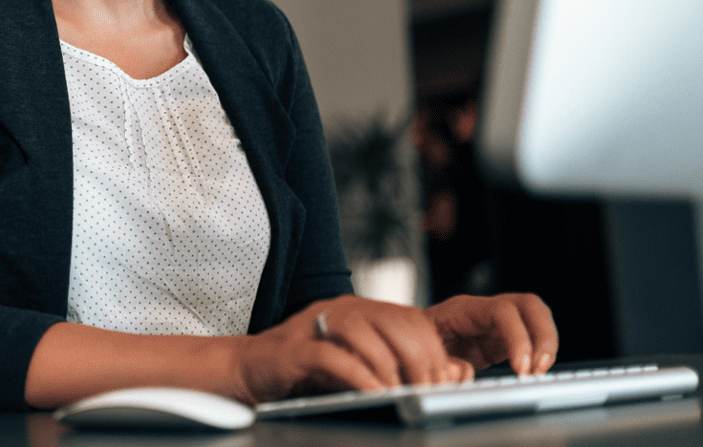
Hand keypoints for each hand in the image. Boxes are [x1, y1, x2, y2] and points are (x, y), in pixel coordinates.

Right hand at [230, 295, 470, 403]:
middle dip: (419, 360)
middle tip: (425, 390)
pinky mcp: (294, 347)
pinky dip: (359, 376)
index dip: (434, 349)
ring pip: (366, 333)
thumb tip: (453, 374)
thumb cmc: (307, 372)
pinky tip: (373, 393)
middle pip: (395, 322)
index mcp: (361, 310)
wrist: (249, 369)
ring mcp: (316, 324)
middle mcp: (341, 309)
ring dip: (390, 367)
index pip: (412, 318)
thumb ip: (399, 368)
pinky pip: (333, 355)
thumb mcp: (360, 366)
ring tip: (400, 393)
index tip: (442, 381)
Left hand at [424, 293, 558, 375]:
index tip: (520, 368)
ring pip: (536, 316)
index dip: (518, 337)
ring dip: (547, 344)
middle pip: (529, 305)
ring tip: (538, 372)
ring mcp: (497, 322)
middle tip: (537, 369)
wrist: (409, 344)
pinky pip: (533, 336)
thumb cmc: (412, 344)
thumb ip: (441, 363)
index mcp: (463, 309)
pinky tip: (533, 372)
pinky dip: (541, 353)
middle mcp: (485, 310)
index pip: (502, 311)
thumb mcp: (421, 352)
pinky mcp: (503, 338)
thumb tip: (462, 373)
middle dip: (543, 336)